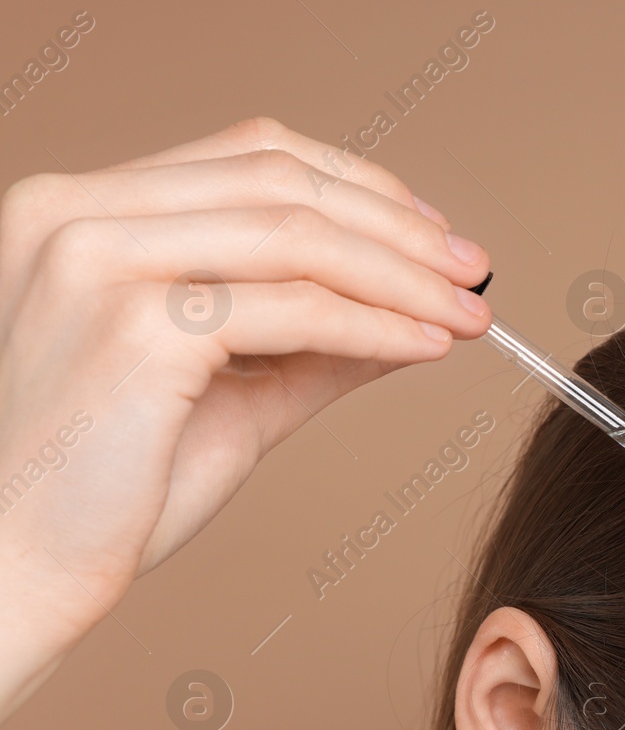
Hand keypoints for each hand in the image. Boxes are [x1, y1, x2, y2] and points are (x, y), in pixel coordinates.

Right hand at [0, 116, 491, 718]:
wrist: (19, 573)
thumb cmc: (109, 491)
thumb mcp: (230, 393)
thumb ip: (313, 343)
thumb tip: (416, 314)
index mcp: (85, 211)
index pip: (252, 156)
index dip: (360, 188)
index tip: (434, 237)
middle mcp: (79, 213)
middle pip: (283, 180)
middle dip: (399, 226)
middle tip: (474, 271)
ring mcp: (101, 262)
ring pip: (298, 235)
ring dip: (404, 274)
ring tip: (469, 310)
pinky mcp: (136, 327)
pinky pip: (296, 309)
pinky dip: (379, 325)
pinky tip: (428, 346)